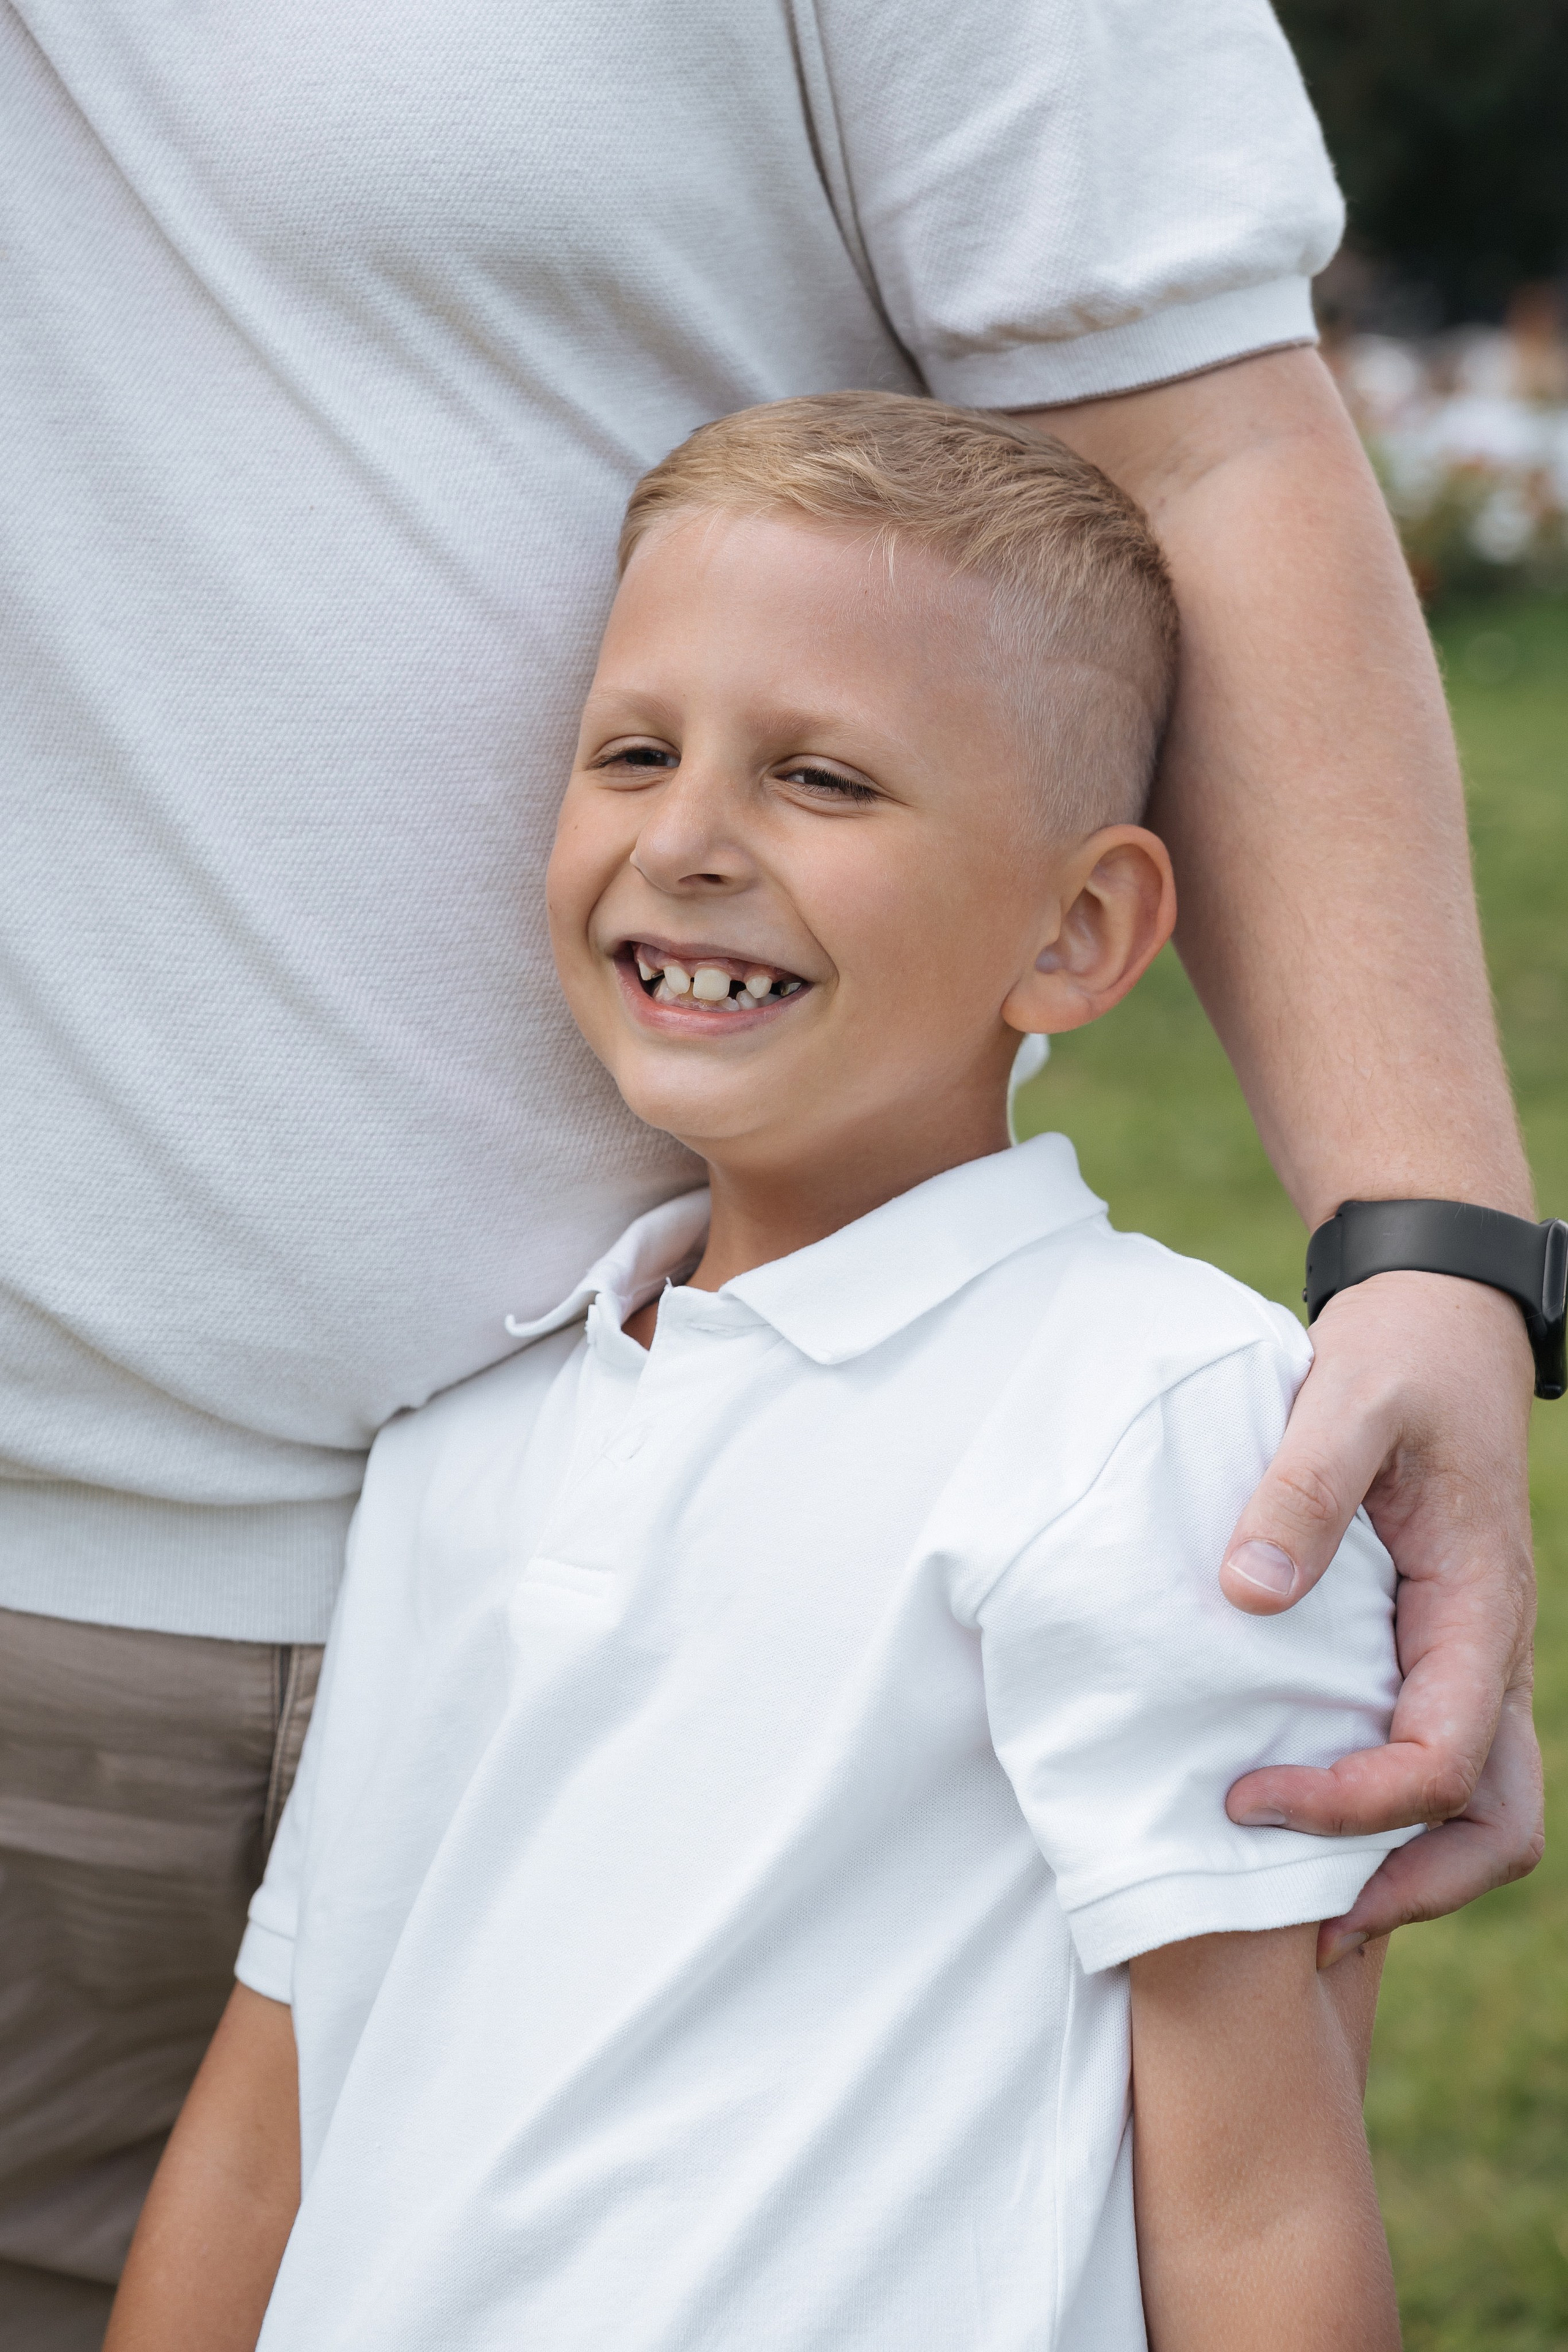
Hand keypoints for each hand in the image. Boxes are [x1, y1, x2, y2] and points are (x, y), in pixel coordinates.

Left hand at [1219, 1270, 1543, 1965]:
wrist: (1440, 1322)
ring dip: (1400, 1865)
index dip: (1349, 1808)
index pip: (1439, 1764)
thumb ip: (1303, 1491)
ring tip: (1295, 1900)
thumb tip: (1248, 1594)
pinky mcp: (1432, 1648)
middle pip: (1491, 1825)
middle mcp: (1488, 1654)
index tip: (1243, 1800)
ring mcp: (1468, 1658)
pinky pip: (1431, 1760)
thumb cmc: (1399, 1359)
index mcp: (1479, 1612)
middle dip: (1405, 1887)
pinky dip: (1383, 1812)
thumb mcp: (1348, 1403)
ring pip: (1474, 1807)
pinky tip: (1299, 1810)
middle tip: (1295, 1920)